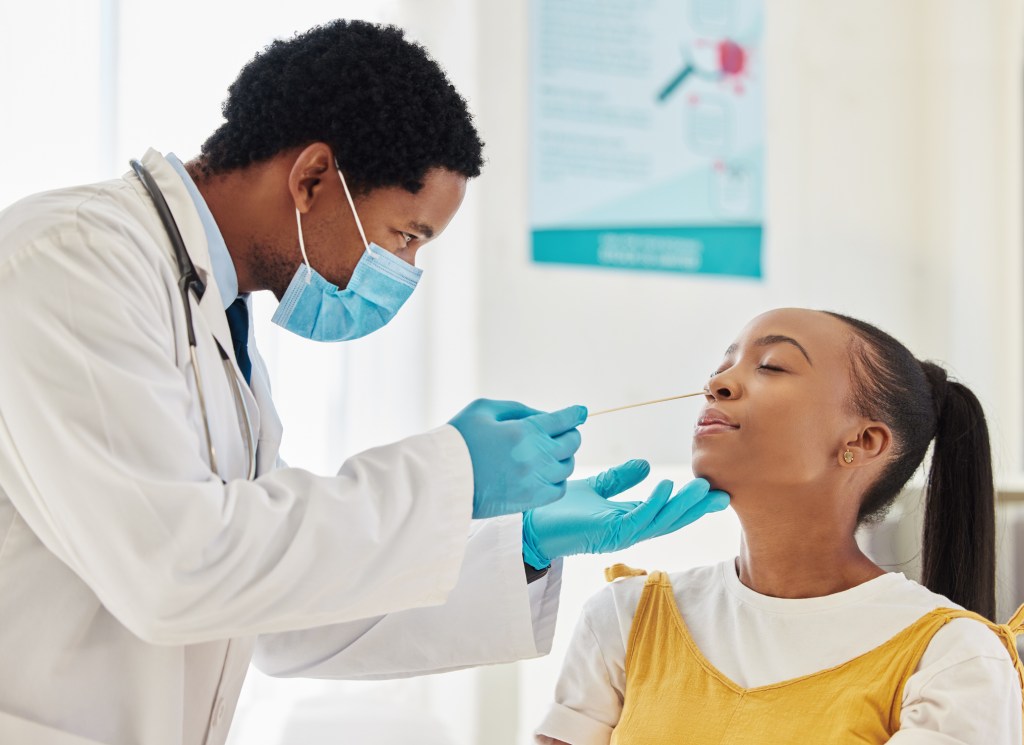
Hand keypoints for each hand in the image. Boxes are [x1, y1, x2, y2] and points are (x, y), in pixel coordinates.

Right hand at [449, 399, 585, 518]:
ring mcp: (535, 480)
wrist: (442, 480)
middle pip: (571, 442)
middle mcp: (535, 456)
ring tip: (551, 452)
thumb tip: (543, 416)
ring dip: (563, 456)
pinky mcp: (530, 500)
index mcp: (525, 431)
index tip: (580, 411)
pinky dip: (559, 479)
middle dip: (570, 433)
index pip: (564, 420)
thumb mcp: (483, 409)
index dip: (575, 413)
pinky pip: (559, 489)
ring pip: (567, 466)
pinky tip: (547, 472)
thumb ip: (517, 409)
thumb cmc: (459, 440)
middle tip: (563, 431)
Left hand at [521, 460, 729, 567]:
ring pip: (660, 521)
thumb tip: (645, 464)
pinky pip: (637, 519)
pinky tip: (664, 487)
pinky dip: (652, 504)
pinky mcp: (608, 534)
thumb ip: (619, 479)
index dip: (690, 503)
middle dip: (696, 508)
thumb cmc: (559, 510)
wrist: (532, 523)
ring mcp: (620, 534)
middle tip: (723, 495)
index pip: (666, 511)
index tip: (715, 492)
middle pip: (671, 520)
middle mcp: (629, 530)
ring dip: (682, 505)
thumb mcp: (595, 488)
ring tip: (702, 488)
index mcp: (629, 519)